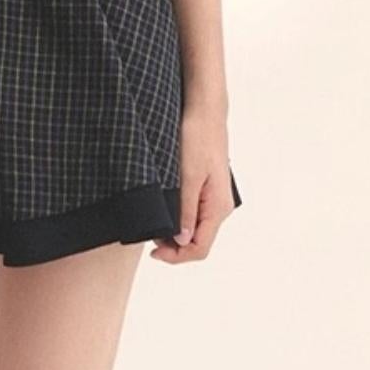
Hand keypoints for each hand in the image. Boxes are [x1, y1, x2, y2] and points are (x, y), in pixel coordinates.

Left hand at [149, 107, 236, 264]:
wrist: (205, 112)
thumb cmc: (197, 138)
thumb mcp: (186, 176)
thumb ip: (185, 211)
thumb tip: (182, 240)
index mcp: (218, 207)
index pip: (200, 248)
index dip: (176, 256)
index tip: (153, 252)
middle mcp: (220, 207)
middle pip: (198, 242)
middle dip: (173, 246)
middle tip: (149, 236)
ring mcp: (215, 200)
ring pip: (196, 230)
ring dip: (175, 233)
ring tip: (155, 223)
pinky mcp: (208, 191)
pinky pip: (195, 216)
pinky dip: (179, 220)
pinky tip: (164, 211)